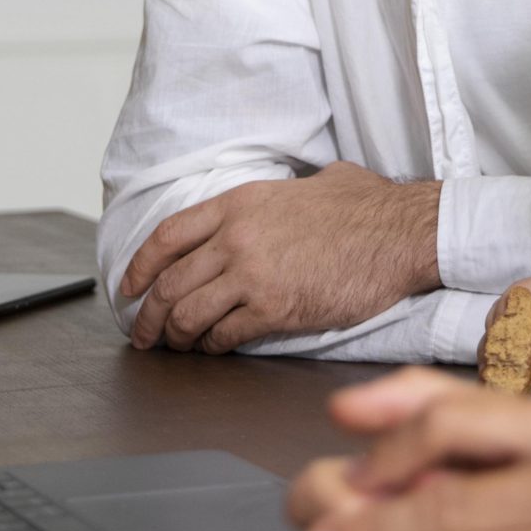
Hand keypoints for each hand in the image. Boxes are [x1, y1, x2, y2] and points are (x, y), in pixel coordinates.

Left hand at [117, 163, 440, 351]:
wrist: (401, 233)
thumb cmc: (369, 207)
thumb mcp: (317, 181)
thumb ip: (287, 192)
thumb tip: (299, 191)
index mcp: (241, 202)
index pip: (168, 236)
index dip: (140, 265)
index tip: (130, 286)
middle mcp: (237, 237)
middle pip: (170, 283)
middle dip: (149, 315)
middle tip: (145, 332)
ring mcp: (252, 274)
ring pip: (189, 314)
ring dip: (177, 337)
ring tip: (178, 347)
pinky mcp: (274, 308)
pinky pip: (224, 334)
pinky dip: (213, 346)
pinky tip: (215, 349)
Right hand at [495, 278, 530, 411]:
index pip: (526, 289)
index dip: (510, 302)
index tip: (503, 322)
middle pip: (506, 313)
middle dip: (496, 329)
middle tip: (495, 349)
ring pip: (502, 339)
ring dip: (493, 351)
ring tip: (491, 366)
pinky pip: (509, 364)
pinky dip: (499, 370)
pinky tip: (495, 378)